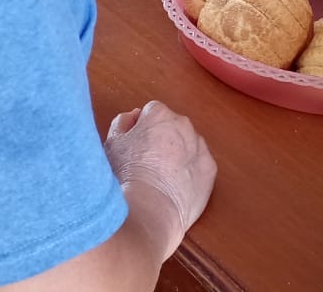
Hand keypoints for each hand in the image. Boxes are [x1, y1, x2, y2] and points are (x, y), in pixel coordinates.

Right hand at [104, 101, 216, 255]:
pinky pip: (199, 164)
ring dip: (178, 154)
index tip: (136, 146)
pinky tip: (176, 186)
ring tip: (162, 177)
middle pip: (172, 126)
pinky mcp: (210, 169)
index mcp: (159, 114)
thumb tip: (135, 117)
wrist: (148, 210)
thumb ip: (123, 122)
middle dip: (162, 139)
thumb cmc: (127, 177)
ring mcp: (199, 146)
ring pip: (188, 144)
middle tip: (147, 162)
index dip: (142, 129)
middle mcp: (183, 125)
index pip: (151, 112)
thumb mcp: (112, 143)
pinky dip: (191, 172)